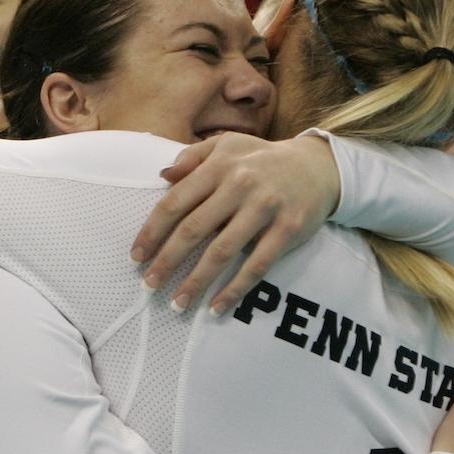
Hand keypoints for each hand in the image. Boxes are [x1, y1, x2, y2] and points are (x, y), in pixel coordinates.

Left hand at [133, 134, 339, 315]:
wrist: (318, 166)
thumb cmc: (261, 159)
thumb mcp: (226, 145)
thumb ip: (192, 158)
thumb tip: (162, 176)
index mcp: (219, 166)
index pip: (176, 202)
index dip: (152, 232)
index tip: (136, 257)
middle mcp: (240, 185)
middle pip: (194, 229)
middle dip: (167, 261)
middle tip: (148, 285)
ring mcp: (265, 208)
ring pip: (222, 252)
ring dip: (196, 282)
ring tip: (176, 304)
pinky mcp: (288, 229)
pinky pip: (256, 266)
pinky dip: (235, 289)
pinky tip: (216, 307)